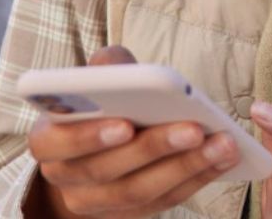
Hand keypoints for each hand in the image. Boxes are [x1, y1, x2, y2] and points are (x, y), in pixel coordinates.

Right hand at [28, 46, 242, 218]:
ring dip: (186, 167)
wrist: (94, 147)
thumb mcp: (98, 78)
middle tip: (194, 128)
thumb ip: (106, 67)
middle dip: (155, 148)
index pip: (57, 143)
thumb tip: (118, 66)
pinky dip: (196, 178)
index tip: (125, 124)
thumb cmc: (101, 102)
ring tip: (223, 143)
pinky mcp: (128, 214)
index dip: (89, 137)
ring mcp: (95, 202)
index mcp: (47, 139)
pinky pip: (163, 201)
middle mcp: (65, 177)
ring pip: (139, 192)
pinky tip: (224, 157)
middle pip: (107, 170)